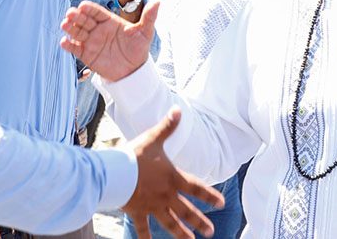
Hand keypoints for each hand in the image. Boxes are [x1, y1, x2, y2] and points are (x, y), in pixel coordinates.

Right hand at [60, 0, 158, 81]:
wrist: (133, 71)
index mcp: (109, 20)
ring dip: (70, 28)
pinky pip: (75, 48)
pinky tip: (64, 42)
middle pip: (84, 20)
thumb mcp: (145, 32)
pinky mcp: (86, 54)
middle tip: (70, 13)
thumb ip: (149, 17)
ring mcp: (90, 41)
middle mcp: (97, 29)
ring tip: (65, 24)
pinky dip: (68, 45)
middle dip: (76, 16)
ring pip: (77, 32)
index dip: (89, 9)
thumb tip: (157, 1)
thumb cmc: (138, 49)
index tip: (83, 6)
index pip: (97, 12)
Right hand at [124, 107, 224, 238]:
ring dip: (181, 233)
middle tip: (210, 231)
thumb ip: (167, 127)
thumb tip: (178, 110)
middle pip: (187, 211)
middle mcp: (166, 195)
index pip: (197, 188)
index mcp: (173, 178)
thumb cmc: (135, 155)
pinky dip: (146, 237)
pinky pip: (143, 227)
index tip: (220, 204)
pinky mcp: (138, 212)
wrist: (115, 172)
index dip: (210, 196)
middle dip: (200, 222)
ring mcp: (153, 206)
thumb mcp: (153, 139)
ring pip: (170, 223)